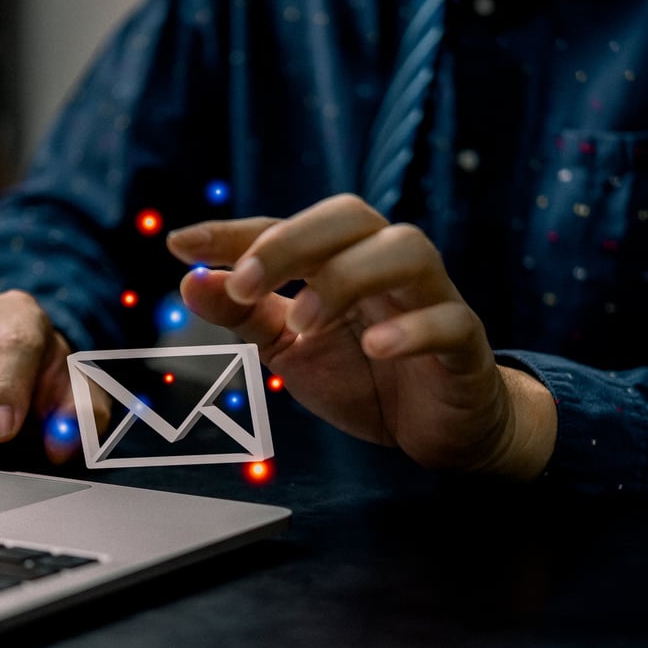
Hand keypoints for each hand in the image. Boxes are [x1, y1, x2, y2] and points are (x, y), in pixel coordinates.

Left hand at [166, 194, 556, 477]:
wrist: (442, 430)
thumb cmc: (366, 377)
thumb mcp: (292, 348)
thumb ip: (244, 316)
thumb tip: (188, 280)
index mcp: (342, 259)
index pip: (286, 228)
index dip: (234, 233)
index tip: (181, 245)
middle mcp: (388, 264)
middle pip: (350, 216)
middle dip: (291, 242)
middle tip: (243, 286)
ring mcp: (432, 297)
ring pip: (405, 250)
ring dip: (345, 278)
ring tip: (303, 324)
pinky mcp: (466, 343)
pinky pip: (448, 321)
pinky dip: (410, 329)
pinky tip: (374, 347)